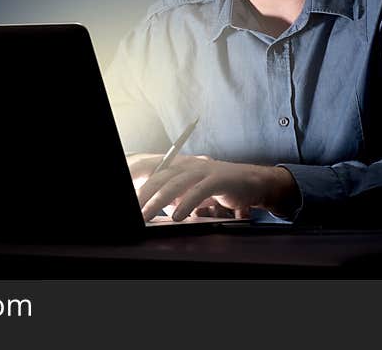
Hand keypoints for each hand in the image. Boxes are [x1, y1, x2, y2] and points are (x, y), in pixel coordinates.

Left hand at [133, 155, 298, 221]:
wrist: (254, 182)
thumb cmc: (222, 187)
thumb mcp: (196, 190)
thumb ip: (177, 196)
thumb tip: (156, 207)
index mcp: (182, 166)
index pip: (155, 171)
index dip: (139, 180)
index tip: (126, 193)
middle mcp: (191, 165)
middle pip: (160, 177)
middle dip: (143, 193)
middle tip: (131, 209)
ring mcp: (204, 170)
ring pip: (175, 183)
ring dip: (158, 200)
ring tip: (145, 215)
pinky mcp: (218, 179)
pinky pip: (198, 192)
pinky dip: (186, 204)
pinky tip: (177, 216)